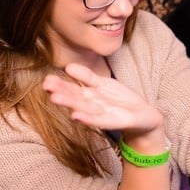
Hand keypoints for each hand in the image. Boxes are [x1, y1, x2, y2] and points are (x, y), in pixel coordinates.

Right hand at [43, 63, 163, 137]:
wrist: (144, 116)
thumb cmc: (120, 100)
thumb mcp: (103, 83)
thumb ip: (86, 76)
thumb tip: (67, 67)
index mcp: (89, 95)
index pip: (72, 88)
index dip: (60, 84)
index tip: (46, 80)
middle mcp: (91, 105)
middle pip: (74, 98)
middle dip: (61, 92)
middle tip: (46, 86)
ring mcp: (101, 114)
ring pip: (83, 108)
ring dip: (69, 104)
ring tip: (55, 98)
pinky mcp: (113, 122)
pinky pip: (98, 120)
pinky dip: (87, 118)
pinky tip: (75, 116)